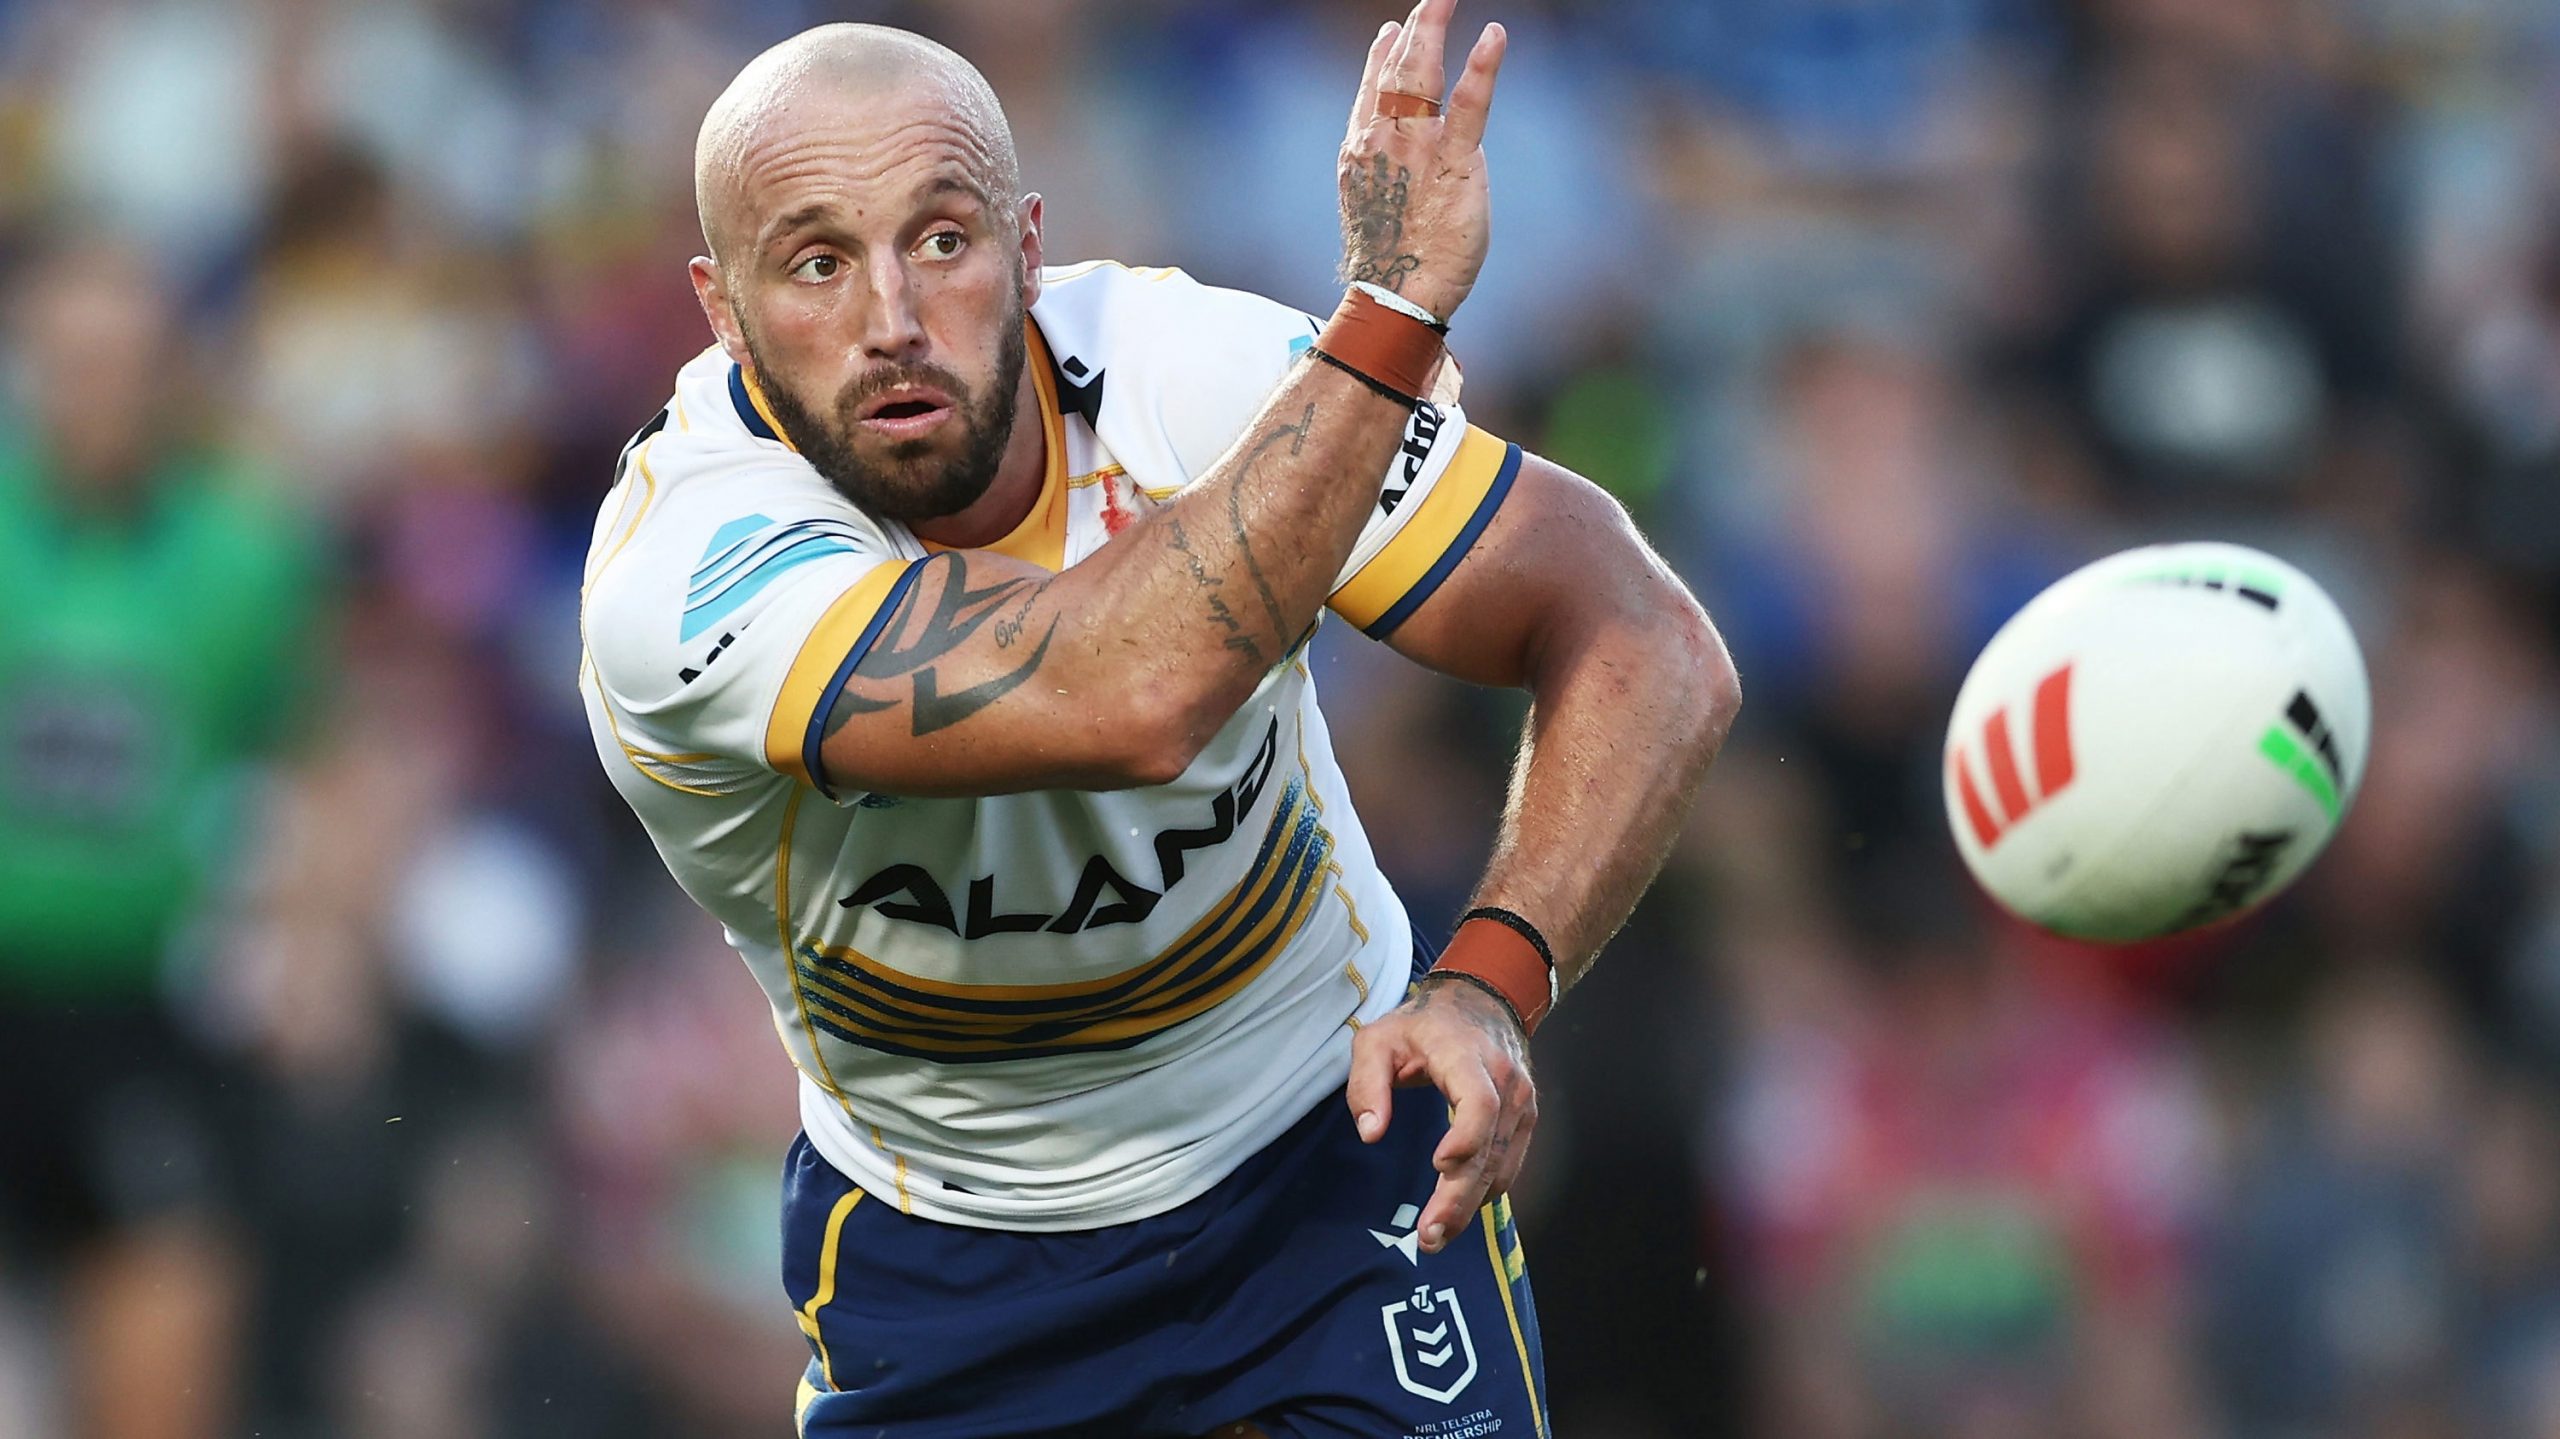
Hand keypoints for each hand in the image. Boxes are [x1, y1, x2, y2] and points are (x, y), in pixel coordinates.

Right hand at [1338, 0, 1506, 322]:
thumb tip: (1401, 152)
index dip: (1381, 57)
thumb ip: (1385, 170)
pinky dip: (1482, 67)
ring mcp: (1417, 149)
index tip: (1393, 32)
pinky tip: (1493, 36)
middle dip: (1414, 29)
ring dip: (1434, 28)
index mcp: (1361, 151)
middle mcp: (1382, 141)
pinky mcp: (1454, 163)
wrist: (1398, 294)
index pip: (1370, 90)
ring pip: (1421, 75)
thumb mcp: (1378, 207)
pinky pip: (1469, 105)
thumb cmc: (1393, 261)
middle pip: (1395, 71)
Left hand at [1344, 972, 1536, 1253]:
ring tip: (1437, 1236)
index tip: (1440, 1166)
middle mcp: (1504, 1081)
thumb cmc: (1422, 1025)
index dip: (1465, 1136)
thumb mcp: (1378, 1039)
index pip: (1479, 1102)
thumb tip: (1371, 1133)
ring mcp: (1521, 1102)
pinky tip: (1461, 1212)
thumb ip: (1367, 1083)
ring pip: (1501, 1163)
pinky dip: (1486, 1190)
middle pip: (1489, 1146)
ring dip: (1471, 1204)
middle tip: (1430, 1235)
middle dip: (1460, 1196)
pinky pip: (1509, 1163)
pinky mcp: (1525, 1119)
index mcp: (1466, 1056)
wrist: (1483, 1002)